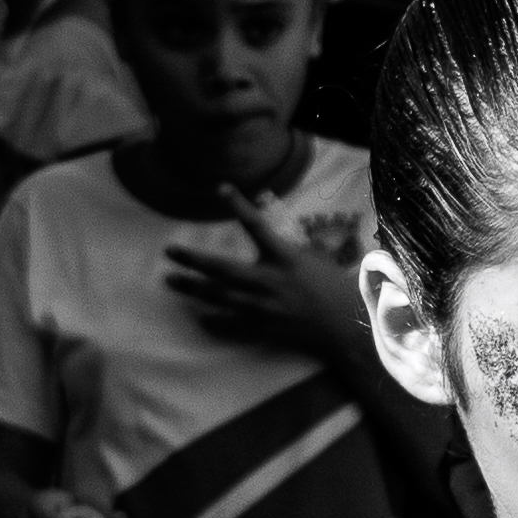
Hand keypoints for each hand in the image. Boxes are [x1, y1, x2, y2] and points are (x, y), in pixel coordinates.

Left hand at [165, 186, 359, 355]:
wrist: (346, 326)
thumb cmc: (332, 285)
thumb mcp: (313, 256)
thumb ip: (286, 243)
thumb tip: (268, 218)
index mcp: (286, 258)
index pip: (258, 226)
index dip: (239, 206)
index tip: (221, 188)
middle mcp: (271, 282)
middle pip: (224, 269)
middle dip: (194, 259)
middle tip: (170, 251)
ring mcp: (265, 308)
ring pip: (220, 297)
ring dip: (193, 288)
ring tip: (170, 280)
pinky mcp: (265, 329)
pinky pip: (232, 325)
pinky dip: (214, 322)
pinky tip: (198, 316)